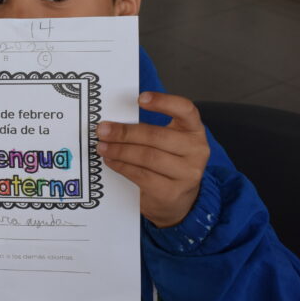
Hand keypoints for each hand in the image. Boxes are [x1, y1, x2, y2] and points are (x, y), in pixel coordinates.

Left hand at [96, 92, 209, 228]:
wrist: (177, 201)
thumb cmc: (167, 163)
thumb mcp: (166, 143)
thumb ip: (148, 130)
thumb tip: (114, 122)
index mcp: (194, 130)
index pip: (186, 110)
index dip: (164, 102)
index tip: (140, 99)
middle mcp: (196, 150)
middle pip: (157, 136)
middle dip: (125, 132)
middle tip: (103, 130)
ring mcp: (187, 174)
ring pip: (147, 157)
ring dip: (120, 150)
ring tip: (102, 147)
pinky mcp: (172, 192)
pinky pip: (142, 175)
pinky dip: (122, 166)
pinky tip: (111, 161)